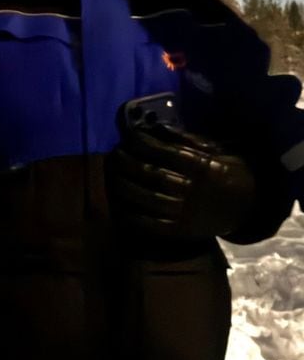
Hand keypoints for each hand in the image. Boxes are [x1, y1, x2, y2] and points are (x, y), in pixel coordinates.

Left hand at [109, 124, 256, 239]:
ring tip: (112, 175)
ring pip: (149, 200)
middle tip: (115, 153)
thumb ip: (188, 139)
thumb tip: (157, 128)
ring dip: (125, 187)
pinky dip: (133, 217)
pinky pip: (153, 225)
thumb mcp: (217, 149)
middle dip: (129, 163)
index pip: (167, 153)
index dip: (144, 144)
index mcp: (203, 167)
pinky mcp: (182, 231)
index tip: (129, 136)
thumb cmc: (229, 170)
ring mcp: (187, 212)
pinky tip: (119, 206)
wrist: (248, 206)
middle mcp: (193, 190)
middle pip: (153, 175)